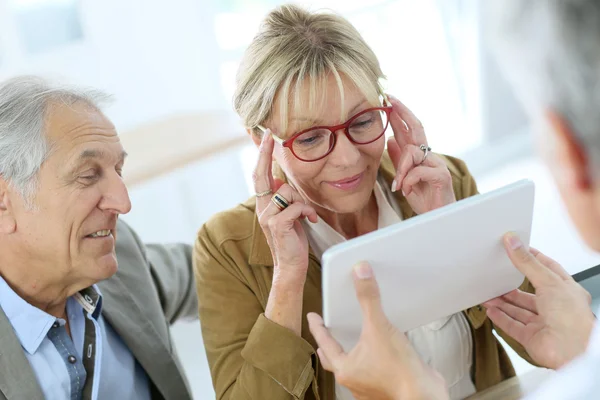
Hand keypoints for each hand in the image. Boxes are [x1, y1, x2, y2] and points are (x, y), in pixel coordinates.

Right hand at [253, 131, 317, 286]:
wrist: (291, 267)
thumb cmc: (293, 240)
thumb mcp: (290, 216)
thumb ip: (285, 200)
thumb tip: (282, 183)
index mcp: (264, 205)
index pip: (260, 176)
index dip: (262, 156)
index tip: (265, 137)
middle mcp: (262, 208)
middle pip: (262, 175)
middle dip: (265, 154)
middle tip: (270, 136)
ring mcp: (267, 216)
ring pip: (287, 192)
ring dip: (303, 203)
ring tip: (308, 216)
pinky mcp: (277, 225)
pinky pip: (295, 206)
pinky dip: (307, 212)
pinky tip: (310, 221)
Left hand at [307, 262, 448, 399]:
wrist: (424, 395)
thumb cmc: (399, 371)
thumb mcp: (379, 327)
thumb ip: (368, 299)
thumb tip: (360, 272)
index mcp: (346, 368)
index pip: (325, 343)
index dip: (318, 328)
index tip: (313, 318)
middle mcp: (355, 380)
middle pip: (335, 360)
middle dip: (330, 347)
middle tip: (326, 334)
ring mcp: (370, 385)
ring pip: (354, 367)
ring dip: (352, 353)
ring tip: (354, 340)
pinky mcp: (387, 385)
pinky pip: (374, 369)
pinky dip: (373, 359)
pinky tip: (382, 350)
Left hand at [386, 95, 454, 213]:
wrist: (437, 220)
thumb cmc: (424, 199)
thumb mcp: (406, 178)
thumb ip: (400, 160)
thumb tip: (390, 140)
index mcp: (420, 156)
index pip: (410, 130)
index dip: (400, 115)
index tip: (388, 99)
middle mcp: (430, 156)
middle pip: (418, 129)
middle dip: (403, 113)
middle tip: (390, 100)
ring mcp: (438, 165)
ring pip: (413, 153)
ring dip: (401, 169)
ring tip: (398, 186)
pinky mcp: (442, 177)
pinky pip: (419, 170)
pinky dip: (409, 180)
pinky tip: (407, 191)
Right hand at [484, 233, 595, 369]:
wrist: (571, 351)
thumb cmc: (572, 318)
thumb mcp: (549, 281)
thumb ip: (527, 263)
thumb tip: (513, 242)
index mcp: (566, 291)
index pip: (548, 270)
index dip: (532, 259)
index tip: (517, 249)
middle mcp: (556, 308)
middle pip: (530, 293)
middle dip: (512, 286)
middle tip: (498, 275)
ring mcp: (544, 324)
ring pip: (519, 310)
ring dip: (503, 302)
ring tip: (489, 293)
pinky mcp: (532, 338)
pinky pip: (512, 326)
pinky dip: (500, 318)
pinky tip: (491, 310)